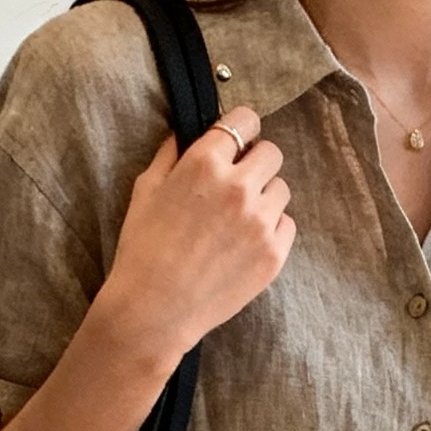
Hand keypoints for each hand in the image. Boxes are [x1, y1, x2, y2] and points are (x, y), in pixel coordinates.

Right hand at [98, 106, 295, 370]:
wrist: (155, 309)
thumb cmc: (144, 248)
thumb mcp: (147, 188)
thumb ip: (172, 153)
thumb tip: (187, 131)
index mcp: (205, 162)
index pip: (244, 121)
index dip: (242, 130)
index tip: (238, 142)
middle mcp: (239, 187)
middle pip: (272, 153)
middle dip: (257, 163)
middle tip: (240, 182)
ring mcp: (261, 222)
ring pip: (282, 190)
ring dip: (266, 197)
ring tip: (241, 218)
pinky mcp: (274, 255)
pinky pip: (287, 225)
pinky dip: (273, 229)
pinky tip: (248, 242)